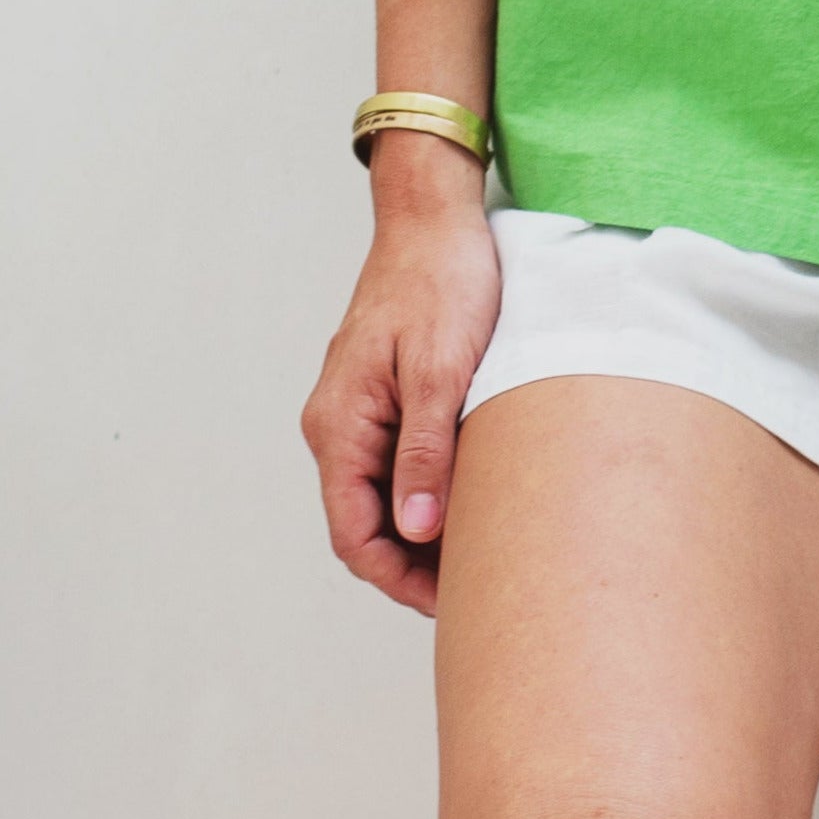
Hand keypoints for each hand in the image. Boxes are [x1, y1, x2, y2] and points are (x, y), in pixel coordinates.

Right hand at [299, 139, 499, 616]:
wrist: (435, 215)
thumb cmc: (441, 281)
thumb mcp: (441, 370)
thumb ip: (425, 452)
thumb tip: (417, 531)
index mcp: (340, 424)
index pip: (354, 534)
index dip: (399, 580)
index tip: (449, 603)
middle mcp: (338, 424)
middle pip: (365, 524)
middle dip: (413, 566)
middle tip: (475, 587)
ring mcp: (358, 410)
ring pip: (381, 496)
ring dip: (422, 531)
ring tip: (480, 551)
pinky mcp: (383, 395)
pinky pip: (395, 463)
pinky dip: (426, 491)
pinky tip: (472, 498)